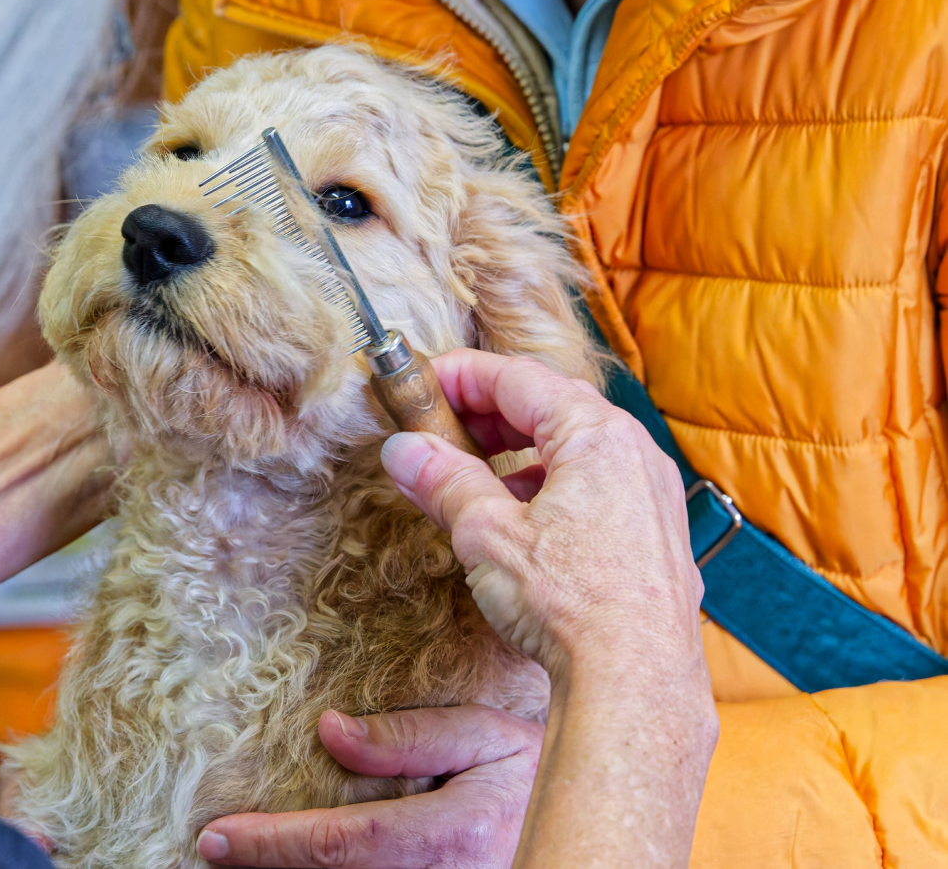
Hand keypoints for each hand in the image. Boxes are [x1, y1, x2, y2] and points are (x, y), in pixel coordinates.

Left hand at [196, 705, 541, 868]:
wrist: (595, 822)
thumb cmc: (540, 770)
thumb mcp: (487, 735)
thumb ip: (410, 736)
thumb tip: (330, 731)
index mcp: (452, 834)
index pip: (342, 844)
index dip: (273, 846)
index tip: (217, 838)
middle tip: (215, 853)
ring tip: (249, 857)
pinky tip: (303, 864)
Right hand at [379, 350, 716, 868]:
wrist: (635, 681)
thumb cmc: (569, 603)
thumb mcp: (487, 533)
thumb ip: (443, 480)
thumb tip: (403, 450)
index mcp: (596, 434)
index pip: (517, 379)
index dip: (460, 376)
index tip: (419, 385)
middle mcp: (635, 453)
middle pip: (550, 409)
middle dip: (486, 416)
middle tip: (436, 429)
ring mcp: (652, 496)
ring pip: (575, 452)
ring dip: (517, 456)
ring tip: (470, 479)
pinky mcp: (655, 538)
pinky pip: (597, 490)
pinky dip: (551, 489)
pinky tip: (519, 522)